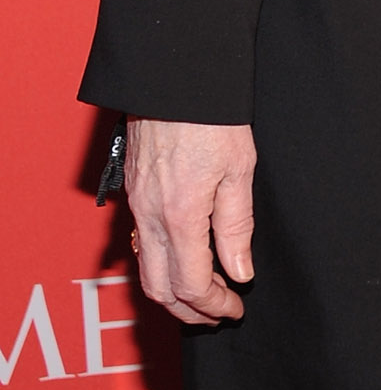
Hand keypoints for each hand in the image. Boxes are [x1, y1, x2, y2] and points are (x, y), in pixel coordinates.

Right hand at [126, 118, 257, 324]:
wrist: (175, 76)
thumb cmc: (212, 116)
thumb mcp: (239, 170)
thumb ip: (236, 227)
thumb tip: (240, 272)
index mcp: (179, 216)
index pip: (191, 284)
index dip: (214, 305)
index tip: (236, 309)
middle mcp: (149, 215)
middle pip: (158, 287)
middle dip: (188, 310)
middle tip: (218, 314)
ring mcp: (136, 203)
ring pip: (145, 267)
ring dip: (172, 289)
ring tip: (205, 292)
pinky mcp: (133, 190)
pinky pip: (140, 241)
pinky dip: (159, 263)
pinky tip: (182, 257)